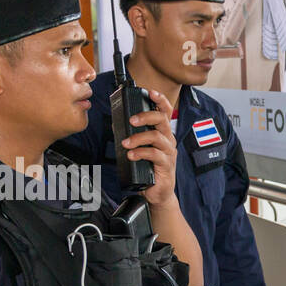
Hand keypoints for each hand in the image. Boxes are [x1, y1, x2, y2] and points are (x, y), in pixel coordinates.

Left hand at [121, 88, 177, 209]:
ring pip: (157, 136)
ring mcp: (168, 153)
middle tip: (132, 120)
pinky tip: (131, 155)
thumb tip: (117, 123)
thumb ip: (133, 136)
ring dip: (138, 137)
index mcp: (163, 133)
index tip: (150, 92)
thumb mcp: (140, 149)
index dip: (159, 100)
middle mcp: (168, 140)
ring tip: (126, 143)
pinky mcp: (166, 165)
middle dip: (145, 116)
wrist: (157, 193)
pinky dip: (140, 153)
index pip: (165, 112)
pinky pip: (154, 154)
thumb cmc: (148, 169)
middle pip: (162, 120)